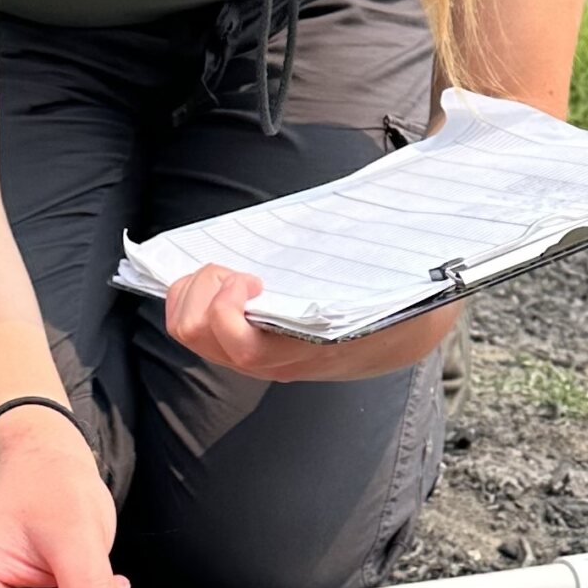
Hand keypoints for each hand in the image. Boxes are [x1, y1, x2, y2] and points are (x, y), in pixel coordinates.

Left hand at [164, 264, 458, 381]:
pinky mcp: (246, 346)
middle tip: (236, 269)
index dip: (228, 306)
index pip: (239, 346)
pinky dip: (197, 298)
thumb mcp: (380, 286)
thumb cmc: (387, 304)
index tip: (252, 276)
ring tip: (228, 273)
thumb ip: (355, 265)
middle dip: (204, 288)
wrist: (398, 337)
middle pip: (195, 334)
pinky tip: (226, 281)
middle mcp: (271, 362)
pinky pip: (199, 327)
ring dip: (194, 293)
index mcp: (303, 349)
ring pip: (189, 333)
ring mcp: (254, 357)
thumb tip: (357, 225)